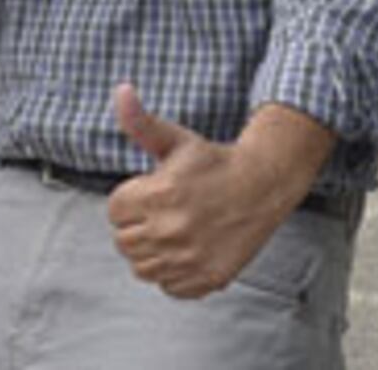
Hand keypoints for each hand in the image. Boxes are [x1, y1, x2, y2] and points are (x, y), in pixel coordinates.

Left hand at [105, 84, 294, 299]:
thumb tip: (121, 90)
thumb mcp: (176, 139)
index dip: (132, 198)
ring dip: (152, 251)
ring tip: (175, 230)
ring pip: (141, 268)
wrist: (263, 185)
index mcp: (158, 194)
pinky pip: (168, 286)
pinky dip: (174, 273)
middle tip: (164, 210)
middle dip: (138, 225)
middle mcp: (170, 230)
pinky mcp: (205, 279)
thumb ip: (140, 122)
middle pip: (124, 242)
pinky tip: (188, 250)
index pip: (114, 211)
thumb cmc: (214, 161)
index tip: (153, 190)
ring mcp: (188, 259)